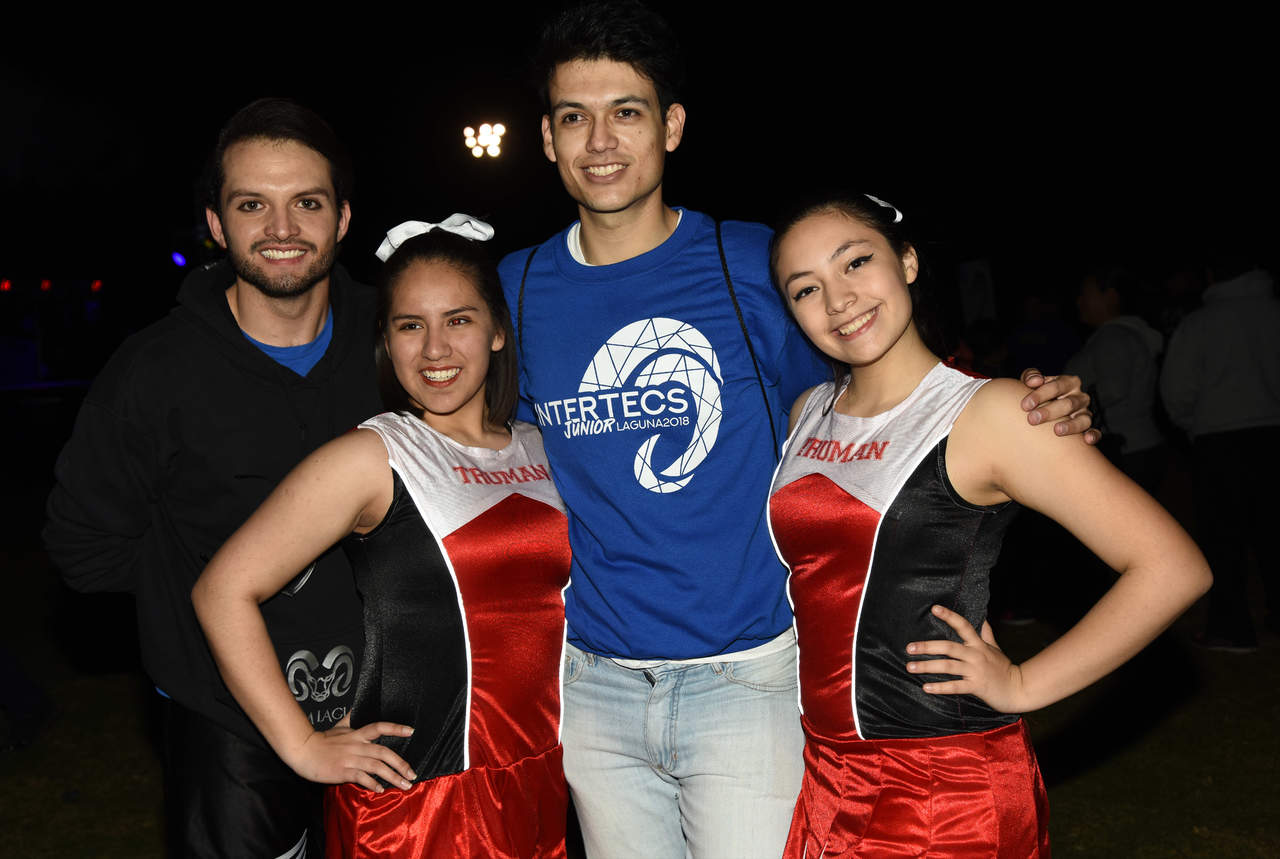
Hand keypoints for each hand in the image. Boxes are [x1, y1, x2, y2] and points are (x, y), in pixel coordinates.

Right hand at [286, 717, 416, 791]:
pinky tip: (380, 790)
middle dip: (401, 764)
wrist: (303, 751)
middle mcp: (357, 745)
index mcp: (357, 734)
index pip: (380, 728)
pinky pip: (362, 777)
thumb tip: (355, 709)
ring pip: (377, 767)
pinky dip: (372, 784)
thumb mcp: (338, 727)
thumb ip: (349, 720)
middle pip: (384, 752)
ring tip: (404, 785)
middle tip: (412, 774)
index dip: (396, 728)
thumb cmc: (320, 740)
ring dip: (393, 777)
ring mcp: (351, 758)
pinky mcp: (343, 771)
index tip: (411, 731)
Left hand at [905, 605, 1026, 712]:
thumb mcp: (995, 648)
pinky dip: (940, 687)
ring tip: (910, 667)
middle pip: (949, 647)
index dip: (949, 616)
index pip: (964, 625)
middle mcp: (976, 655)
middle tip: (909, 648)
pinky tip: (926, 687)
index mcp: (979, 644)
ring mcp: (976, 671)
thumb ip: (986, 632)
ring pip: (948, 666)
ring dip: (928, 666)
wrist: (1019, 689)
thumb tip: (982, 616)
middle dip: (928, 646)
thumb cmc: (1003, 668)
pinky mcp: (976, 686)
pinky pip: (955, 686)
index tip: (934, 608)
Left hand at [1019, 368, 1100, 443]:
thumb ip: (1031, 376)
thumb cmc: (1039, 394)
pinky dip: (1093, 435)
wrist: (1046, 407)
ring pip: (1083, 419)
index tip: (1025, 406)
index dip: (1041, 395)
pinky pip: (1095, 431)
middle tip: (1032, 419)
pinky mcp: (1088, 427)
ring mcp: (1085, 413)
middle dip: (1050, 411)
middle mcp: (1079, 397)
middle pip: (1068, 403)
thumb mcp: (1033, 382)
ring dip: (1071, 425)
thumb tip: (1033, 381)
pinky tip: (1087, 440)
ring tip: (1057, 430)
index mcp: (1068, 383)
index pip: (1057, 386)